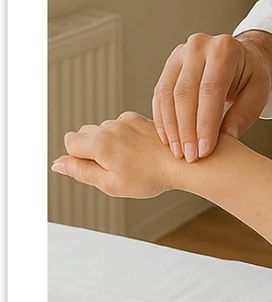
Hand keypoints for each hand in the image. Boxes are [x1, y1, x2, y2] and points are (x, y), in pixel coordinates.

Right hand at [52, 112, 180, 199]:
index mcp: (100, 142)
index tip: (95, 168)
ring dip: (108, 142)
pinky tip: (139, 150)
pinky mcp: (140, 117)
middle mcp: (111, 126)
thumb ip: (81, 171)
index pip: (70, 141)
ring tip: (130, 160)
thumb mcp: (109, 183)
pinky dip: (123, 136)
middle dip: (91, 149)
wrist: (182, 163)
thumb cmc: (149, 177)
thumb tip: (57, 164)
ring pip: (104, 129)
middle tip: (114, 168)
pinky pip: (121, 125)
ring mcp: (126, 119)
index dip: (77, 158)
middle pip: (85, 133)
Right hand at [152, 31, 271, 161]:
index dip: (205, 123)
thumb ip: (245, 113)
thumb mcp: (259, 91)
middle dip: (186, 129)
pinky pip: (160, 94)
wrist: (242, 56)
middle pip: (185, 93)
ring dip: (171, 127)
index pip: (210, 90)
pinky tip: (168, 139)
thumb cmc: (252, 75)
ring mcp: (180, 54)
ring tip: (179, 152)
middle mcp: (199, 46)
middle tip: (190, 157)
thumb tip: (227, 138)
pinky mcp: (169, 65)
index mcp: (224, 49)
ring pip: (168, 94)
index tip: (204, 151)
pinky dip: (162, 118)